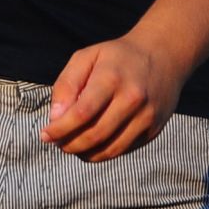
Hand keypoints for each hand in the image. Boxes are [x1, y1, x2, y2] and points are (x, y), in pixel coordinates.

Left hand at [41, 34, 188, 162]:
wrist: (163, 54)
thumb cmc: (117, 57)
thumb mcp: (87, 57)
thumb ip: (66, 85)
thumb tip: (55, 118)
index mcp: (112, 77)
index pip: (82, 113)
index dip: (60, 129)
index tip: (45, 134)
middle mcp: (133, 98)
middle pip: (94, 135)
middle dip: (69, 145)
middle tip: (58, 143)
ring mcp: (146, 116)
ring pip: (109, 150)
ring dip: (84, 154)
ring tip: (72, 145)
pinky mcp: (154, 129)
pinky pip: (123, 150)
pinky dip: (102, 153)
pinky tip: (92, 144)